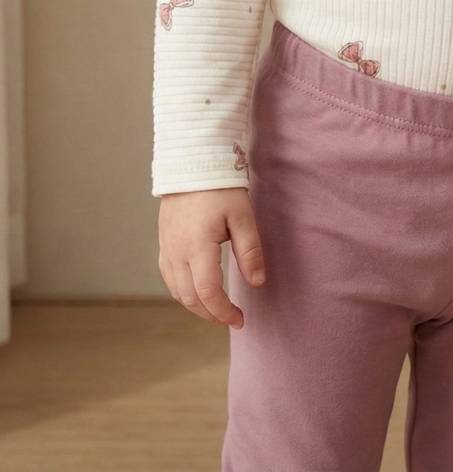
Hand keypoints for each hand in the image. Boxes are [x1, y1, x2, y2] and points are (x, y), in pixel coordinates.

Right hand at [158, 187, 265, 327]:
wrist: (192, 163)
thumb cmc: (221, 187)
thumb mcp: (242, 215)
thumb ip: (250, 250)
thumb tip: (257, 283)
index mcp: (197, 246)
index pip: (207, 293)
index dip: (224, 312)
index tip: (241, 320)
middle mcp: (176, 252)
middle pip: (190, 298)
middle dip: (211, 314)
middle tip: (233, 318)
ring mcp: (167, 248)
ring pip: (176, 291)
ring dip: (196, 306)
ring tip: (218, 308)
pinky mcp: (164, 243)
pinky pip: (170, 278)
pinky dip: (184, 292)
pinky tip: (199, 291)